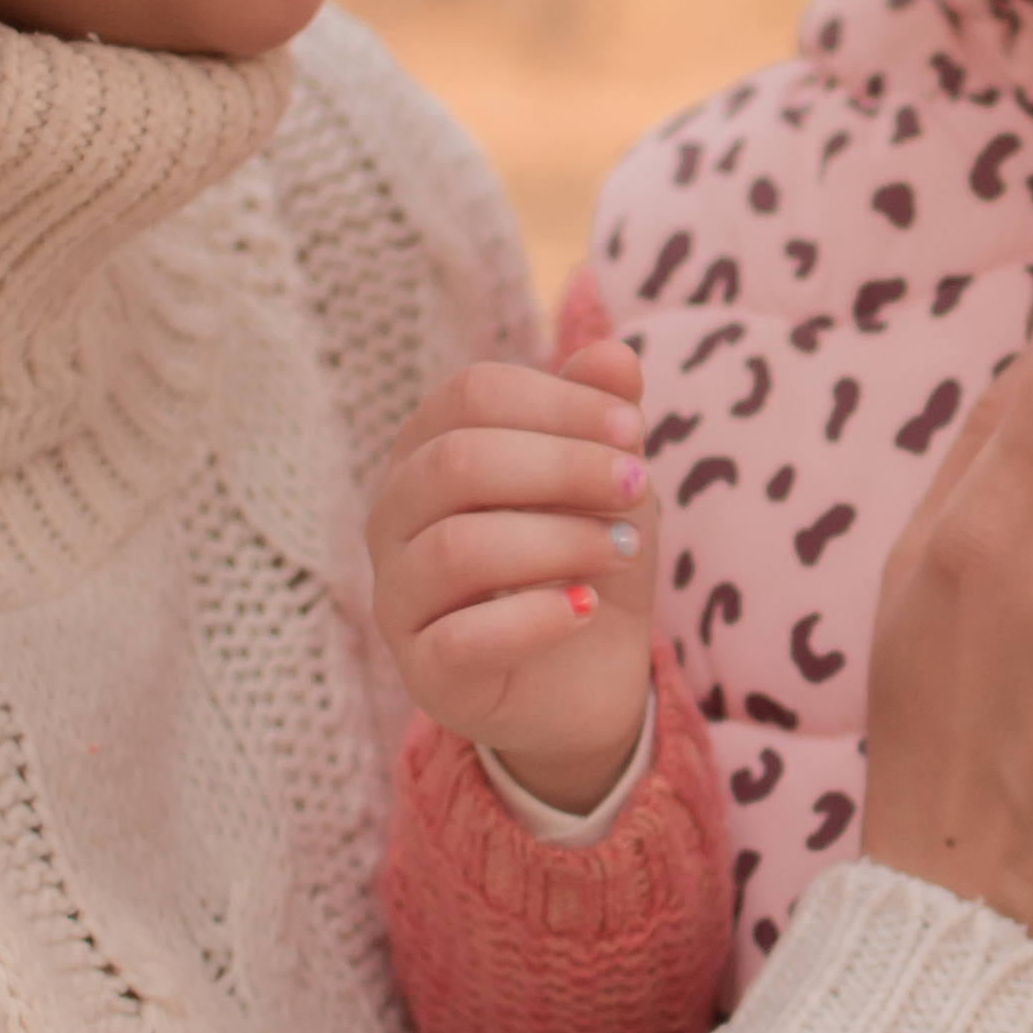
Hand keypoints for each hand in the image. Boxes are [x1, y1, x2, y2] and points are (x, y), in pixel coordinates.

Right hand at [371, 342, 656, 810]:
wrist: (590, 676)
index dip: (557, 401)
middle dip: (563, 467)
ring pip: (458, 548)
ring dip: (559, 541)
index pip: (470, 393)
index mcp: (428, 449)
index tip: (631, 429)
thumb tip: (614, 356)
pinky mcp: (424, 673)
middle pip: (457, 463)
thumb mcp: (608, 478)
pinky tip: (585, 607)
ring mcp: (398, 598)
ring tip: (622, 549)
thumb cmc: (586, 554)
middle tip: (637, 485)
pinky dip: (535, 618)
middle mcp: (394, 516)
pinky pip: (462, 640)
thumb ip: (605, 417)